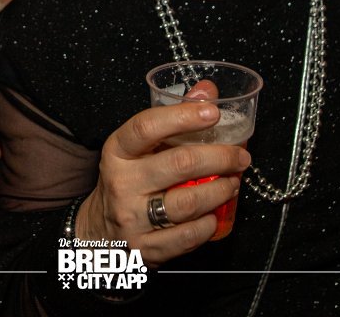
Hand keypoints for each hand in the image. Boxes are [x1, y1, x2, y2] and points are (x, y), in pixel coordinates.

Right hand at [76, 101, 249, 266]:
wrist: (99, 231)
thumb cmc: (128, 180)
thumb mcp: (139, 147)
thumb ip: (172, 116)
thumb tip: (207, 91)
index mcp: (117, 151)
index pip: (147, 127)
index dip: (183, 117)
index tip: (213, 112)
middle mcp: (122, 183)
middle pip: (179, 164)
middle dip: (220, 158)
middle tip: (240, 157)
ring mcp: (132, 218)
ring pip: (187, 203)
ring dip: (220, 191)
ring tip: (233, 183)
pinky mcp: (145, 248)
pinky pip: (187, 236)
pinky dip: (208, 224)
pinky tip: (215, 214)